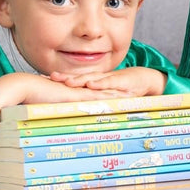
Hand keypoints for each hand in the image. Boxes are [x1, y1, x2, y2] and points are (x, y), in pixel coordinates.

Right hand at [0, 72, 122, 112]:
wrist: (23, 87)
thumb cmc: (27, 98)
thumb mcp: (40, 107)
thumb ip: (46, 111)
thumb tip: (42, 123)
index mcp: (69, 93)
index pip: (90, 95)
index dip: (103, 95)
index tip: (115, 98)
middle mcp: (75, 91)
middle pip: (100, 92)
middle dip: (115, 94)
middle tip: (130, 95)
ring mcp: (76, 93)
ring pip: (101, 94)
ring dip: (116, 96)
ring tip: (132, 97)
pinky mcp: (75, 96)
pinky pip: (96, 98)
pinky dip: (108, 99)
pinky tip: (120, 101)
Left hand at [48, 67, 165, 96]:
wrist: (144, 79)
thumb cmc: (123, 89)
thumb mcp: (106, 96)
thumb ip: (92, 99)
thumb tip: (75, 111)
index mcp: (93, 83)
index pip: (74, 81)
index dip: (61, 80)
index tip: (45, 80)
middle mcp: (99, 80)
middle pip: (79, 78)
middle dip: (64, 78)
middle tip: (50, 78)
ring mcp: (109, 80)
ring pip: (91, 79)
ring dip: (79, 80)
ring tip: (67, 82)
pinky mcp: (120, 82)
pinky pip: (108, 83)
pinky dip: (99, 83)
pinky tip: (91, 85)